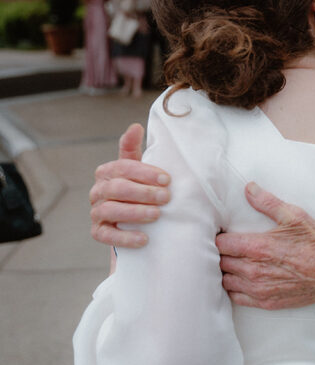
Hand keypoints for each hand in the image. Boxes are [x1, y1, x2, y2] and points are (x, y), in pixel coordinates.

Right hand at [90, 123, 170, 248]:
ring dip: (135, 212)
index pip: (122, 168)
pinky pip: (107, 236)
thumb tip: (135, 126)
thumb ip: (134, 149)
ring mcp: (96, 213)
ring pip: (110, 210)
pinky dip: (125, 237)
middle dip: (143, 192)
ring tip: (157, 215)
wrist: (138, 224)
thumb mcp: (139, 170)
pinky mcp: (98, 233)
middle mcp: (98, 191)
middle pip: (116, 189)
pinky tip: (144, 239)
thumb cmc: (140, 190)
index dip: (145, 172)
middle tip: (166, 197)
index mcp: (107, 172)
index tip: (167, 179)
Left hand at [217, 182, 314, 309]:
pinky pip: (236, 297)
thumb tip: (249, 189)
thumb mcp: (295, 216)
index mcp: (258, 247)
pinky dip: (234, 288)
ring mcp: (259, 289)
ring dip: (226, 271)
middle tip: (228, 246)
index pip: (220, 244)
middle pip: (220, 263)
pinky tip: (241, 279)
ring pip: (225, 281)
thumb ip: (268, 202)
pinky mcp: (265, 302)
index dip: (218, 237)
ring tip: (233, 261)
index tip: (222, 233)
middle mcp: (254, 271)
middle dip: (221, 253)